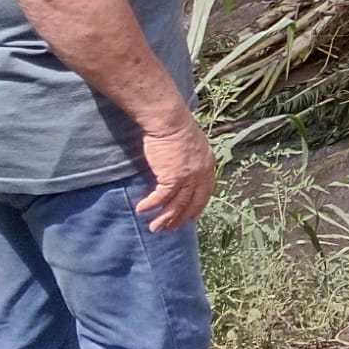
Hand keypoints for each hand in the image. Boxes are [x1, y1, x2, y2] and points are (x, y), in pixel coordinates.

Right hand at [136, 112, 216, 231]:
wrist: (169, 121)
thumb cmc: (176, 127)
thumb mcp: (192, 144)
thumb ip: (191, 158)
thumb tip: (182, 167)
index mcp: (207, 164)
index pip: (205, 192)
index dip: (197, 206)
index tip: (192, 217)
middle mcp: (201, 173)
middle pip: (191, 202)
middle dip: (181, 217)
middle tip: (171, 228)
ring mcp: (188, 177)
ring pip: (176, 204)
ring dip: (164, 217)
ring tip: (155, 228)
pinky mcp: (172, 177)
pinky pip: (161, 197)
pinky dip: (151, 204)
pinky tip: (141, 209)